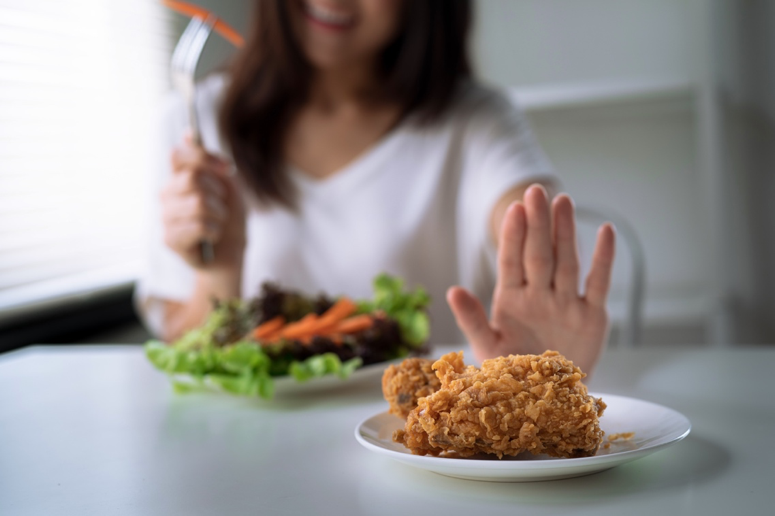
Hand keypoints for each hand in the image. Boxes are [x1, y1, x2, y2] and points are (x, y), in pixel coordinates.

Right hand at [160, 134, 245, 268]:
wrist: (231, 252)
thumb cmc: (229, 217)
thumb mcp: (227, 185)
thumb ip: (208, 161)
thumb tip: (188, 132)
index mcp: (178, 177)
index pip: (179, 155)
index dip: (205, 159)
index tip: (227, 169)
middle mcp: (166, 194)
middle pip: (192, 178)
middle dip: (218, 193)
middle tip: (221, 206)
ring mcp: (165, 216)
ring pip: (198, 203)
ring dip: (219, 215)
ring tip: (217, 223)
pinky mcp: (169, 239)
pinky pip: (199, 226)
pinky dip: (215, 232)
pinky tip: (211, 238)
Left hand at [447, 184, 614, 373]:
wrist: (547, 401)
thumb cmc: (512, 372)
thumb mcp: (488, 347)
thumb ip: (472, 320)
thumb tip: (451, 290)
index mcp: (512, 299)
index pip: (512, 261)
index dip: (512, 236)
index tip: (513, 210)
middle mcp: (540, 295)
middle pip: (539, 253)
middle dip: (537, 224)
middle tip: (536, 191)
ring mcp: (566, 303)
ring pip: (566, 261)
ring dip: (565, 233)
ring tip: (564, 201)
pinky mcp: (592, 316)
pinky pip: (598, 283)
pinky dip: (603, 259)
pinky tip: (606, 231)